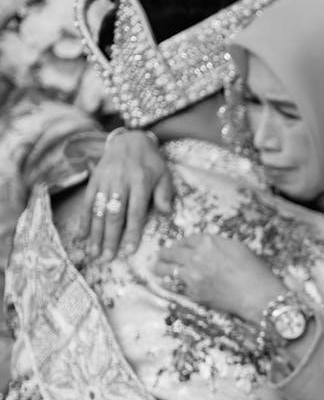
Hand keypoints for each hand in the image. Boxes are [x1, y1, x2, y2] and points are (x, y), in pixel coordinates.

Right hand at [80, 128, 172, 259]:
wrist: (130, 140)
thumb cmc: (151, 162)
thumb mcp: (164, 175)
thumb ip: (165, 194)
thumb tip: (166, 213)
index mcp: (140, 183)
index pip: (136, 212)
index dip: (132, 232)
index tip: (129, 251)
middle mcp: (120, 183)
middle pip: (114, 215)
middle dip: (110, 238)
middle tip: (107, 258)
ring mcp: (105, 182)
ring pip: (98, 211)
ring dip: (95, 234)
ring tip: (93, 253)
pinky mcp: (94, 181)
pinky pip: (87, 202)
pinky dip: (83, 219)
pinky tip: (81, 235)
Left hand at [153, 234, 284, 321]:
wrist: (257, 295)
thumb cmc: (254, 271)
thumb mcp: (238, 248)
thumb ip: (218, 244)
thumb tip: (206, 246)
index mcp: (208, 242)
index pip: (186, 239)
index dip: (180, 243)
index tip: (178, 246)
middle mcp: (196, 256)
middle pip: (171, 252)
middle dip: (164, 253)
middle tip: (160, 255)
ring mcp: (192, 275)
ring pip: (165, 269)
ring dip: (160, 267)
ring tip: (156, 268)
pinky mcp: (192, 292)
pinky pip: (174, 286)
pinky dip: (170, 283)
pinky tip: (166, 283)